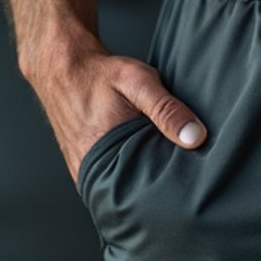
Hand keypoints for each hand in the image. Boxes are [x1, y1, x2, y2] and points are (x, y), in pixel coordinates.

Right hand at [30, 36, 207, 183]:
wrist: (64, 70)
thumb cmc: (100, 75)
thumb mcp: (139, 83)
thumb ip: (166, 109)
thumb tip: (196, 137)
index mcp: (105, 161)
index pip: (148, 189)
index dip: (172, 182)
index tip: (193, 175)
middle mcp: (92, 175)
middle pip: (137, 189)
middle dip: (159, 181)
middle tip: (183, 169)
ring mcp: (87, 175)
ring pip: (125, 184)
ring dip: (143, 175)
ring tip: (165, 162)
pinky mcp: (84, 170)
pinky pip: (113, 177)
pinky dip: (129, 168)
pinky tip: (143, 155)